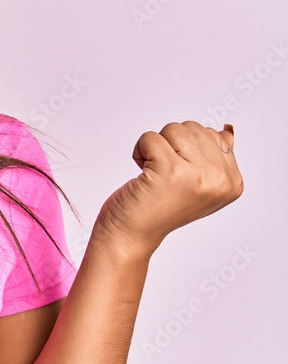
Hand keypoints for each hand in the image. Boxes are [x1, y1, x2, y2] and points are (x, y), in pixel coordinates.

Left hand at [94, 121, 243, 258]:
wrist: (131, 234)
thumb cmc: (158, 207)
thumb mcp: (196, 183)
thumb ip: (215, 157)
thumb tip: (226, 130)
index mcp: (233, 182)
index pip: (212, 135)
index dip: (185, 149)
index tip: (179, 176)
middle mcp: (221, 180)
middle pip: (193, 128)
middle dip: (170, 144)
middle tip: (164, 174)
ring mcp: (197, 175)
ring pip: (173, 129)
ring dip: (155, 147)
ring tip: (154, 173)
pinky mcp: (170, 170)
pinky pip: (150, 137)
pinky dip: (139, 151)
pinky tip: (142, 174)